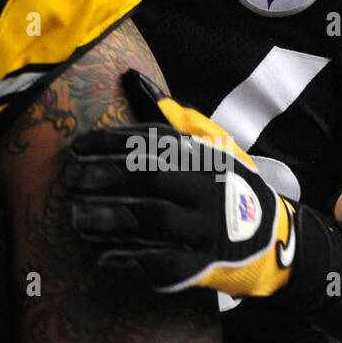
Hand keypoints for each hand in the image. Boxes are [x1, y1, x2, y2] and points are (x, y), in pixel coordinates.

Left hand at [66, 70, 297, 296]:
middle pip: (150, 176)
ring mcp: (208, 227)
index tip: (77, 147)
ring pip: (155, 219)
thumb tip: (131, 77)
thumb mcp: (206, 145)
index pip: (152, 140)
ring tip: (77, 217)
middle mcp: (206, 187)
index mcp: (202, 154)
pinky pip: (167, 265)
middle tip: (70, 179)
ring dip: (110, 218)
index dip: (110, 142)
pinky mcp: (206, 264)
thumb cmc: (222, 183)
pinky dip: (133, 263)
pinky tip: (104, 261)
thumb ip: (166, 116)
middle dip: (104, 176)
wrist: (272, 235)